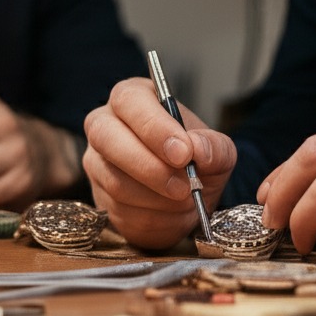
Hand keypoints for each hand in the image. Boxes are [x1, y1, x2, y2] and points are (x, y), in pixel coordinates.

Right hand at [82, 77, 237, 249]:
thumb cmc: (196, 160)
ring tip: (186, 198)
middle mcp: (105, 125)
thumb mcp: (218, 150)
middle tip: (183, 185)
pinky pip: (120, 210)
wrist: (189, 196)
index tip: (183, 153)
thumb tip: (198, 148)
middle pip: (105, 137)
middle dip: (148, 166)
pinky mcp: (100, 197)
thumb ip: (214, 146)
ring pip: (115, 180)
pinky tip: (172, 211)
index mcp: (133, 99)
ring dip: (157, 197)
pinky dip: (154, 217)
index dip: (154, 127)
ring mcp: (98, 162)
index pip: (129, 101)